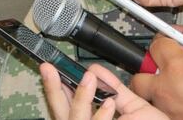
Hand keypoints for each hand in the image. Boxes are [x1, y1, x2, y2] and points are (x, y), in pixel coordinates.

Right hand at [41, 61, 168, 119]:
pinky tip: (109, 105)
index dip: (55, 86)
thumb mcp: (132, 108)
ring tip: (89, 78)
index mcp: (97, 119)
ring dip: (80, 98)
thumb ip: (113, 90)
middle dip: (53, 89)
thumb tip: (94, 71)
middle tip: (50, 69)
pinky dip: (99, 115)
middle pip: (60, 112)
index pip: (67, 104)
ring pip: (74, 119)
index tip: (50, 68)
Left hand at [131, 7, 182, 119]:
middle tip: (164, 66)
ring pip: (149, 94)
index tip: (171, 42)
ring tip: (174, 83)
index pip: (156, 44)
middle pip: (140, 74)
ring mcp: (168, 106)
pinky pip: (161, 108)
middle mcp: (166, 86)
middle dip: (149, 68)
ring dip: (156, 86)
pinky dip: (167, 103)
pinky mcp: (173, 119)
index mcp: (175, 65)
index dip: (164, 40)